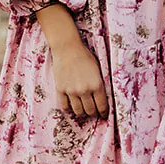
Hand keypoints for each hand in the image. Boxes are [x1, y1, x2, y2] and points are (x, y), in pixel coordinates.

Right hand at [35, 4, 108, 118]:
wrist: (67, 48)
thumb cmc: (85, 56)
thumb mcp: (98, 70)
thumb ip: (100, 84)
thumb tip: (102, 98)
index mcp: (96, 85)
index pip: (102, 106)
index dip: (104, 113)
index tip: (104, 116)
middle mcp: (84, 90)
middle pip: (90, 111)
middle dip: (93, 113)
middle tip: (93, 111)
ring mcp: (71, 91)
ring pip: (78, 111)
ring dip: (82, 112)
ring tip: (83, 109)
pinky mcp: (61, 90)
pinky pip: (65, 106)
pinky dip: (69, 109)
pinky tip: (71, 107)